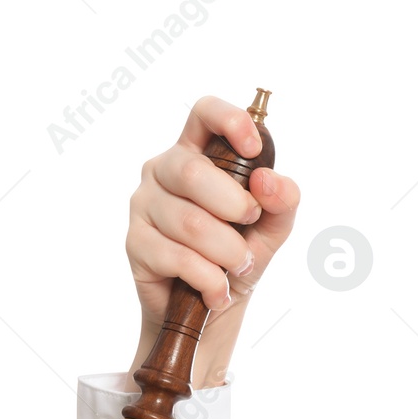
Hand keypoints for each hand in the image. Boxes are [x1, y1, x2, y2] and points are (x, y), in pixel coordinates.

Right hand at [124, 95, 300, 386]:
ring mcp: (144, 204)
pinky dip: (210, 280)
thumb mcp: (272, 225)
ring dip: (228, 252)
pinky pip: (178, 258)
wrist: (214, 305)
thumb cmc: (239, 253)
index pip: (204, 113)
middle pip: (193, 173)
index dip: (229, 121)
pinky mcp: (135, 243)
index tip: (253, 149)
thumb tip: (268, 181)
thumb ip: (282, 199)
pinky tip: (217, 291)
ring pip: (190, 222)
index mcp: (198, 152)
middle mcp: (163, 170)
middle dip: (235, 207)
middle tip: (250, 226)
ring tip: (237, 267)